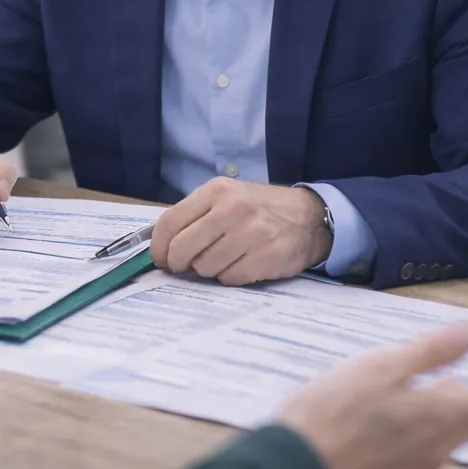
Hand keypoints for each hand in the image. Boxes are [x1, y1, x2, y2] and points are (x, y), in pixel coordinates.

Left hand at [150, 178, 331, 285]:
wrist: (309, 217)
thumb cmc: (259, 209)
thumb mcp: (226, 197)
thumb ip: (195, 216)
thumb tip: (161, 246)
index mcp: (216, 191)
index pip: (170, 222)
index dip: (158, 246)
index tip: (160, 258)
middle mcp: (233, 209)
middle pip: (182, 248)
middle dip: (179, 263)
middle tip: (185, 266)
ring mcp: (252, 233)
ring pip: (205, 267)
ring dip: (208, 269)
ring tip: (224, 258)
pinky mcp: (267, 257)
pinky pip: (229, 278)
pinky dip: (230, 276)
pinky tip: (242, 264)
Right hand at [278, 323, 467, 468]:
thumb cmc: (333, 412)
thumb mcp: (380, 368)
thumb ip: (431, 352)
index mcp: (440, 416)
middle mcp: (438, 449)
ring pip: (449, 439)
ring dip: (457, 416)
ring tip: (449, 394)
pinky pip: (424, 455)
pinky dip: (428, 433)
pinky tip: (406, 424)